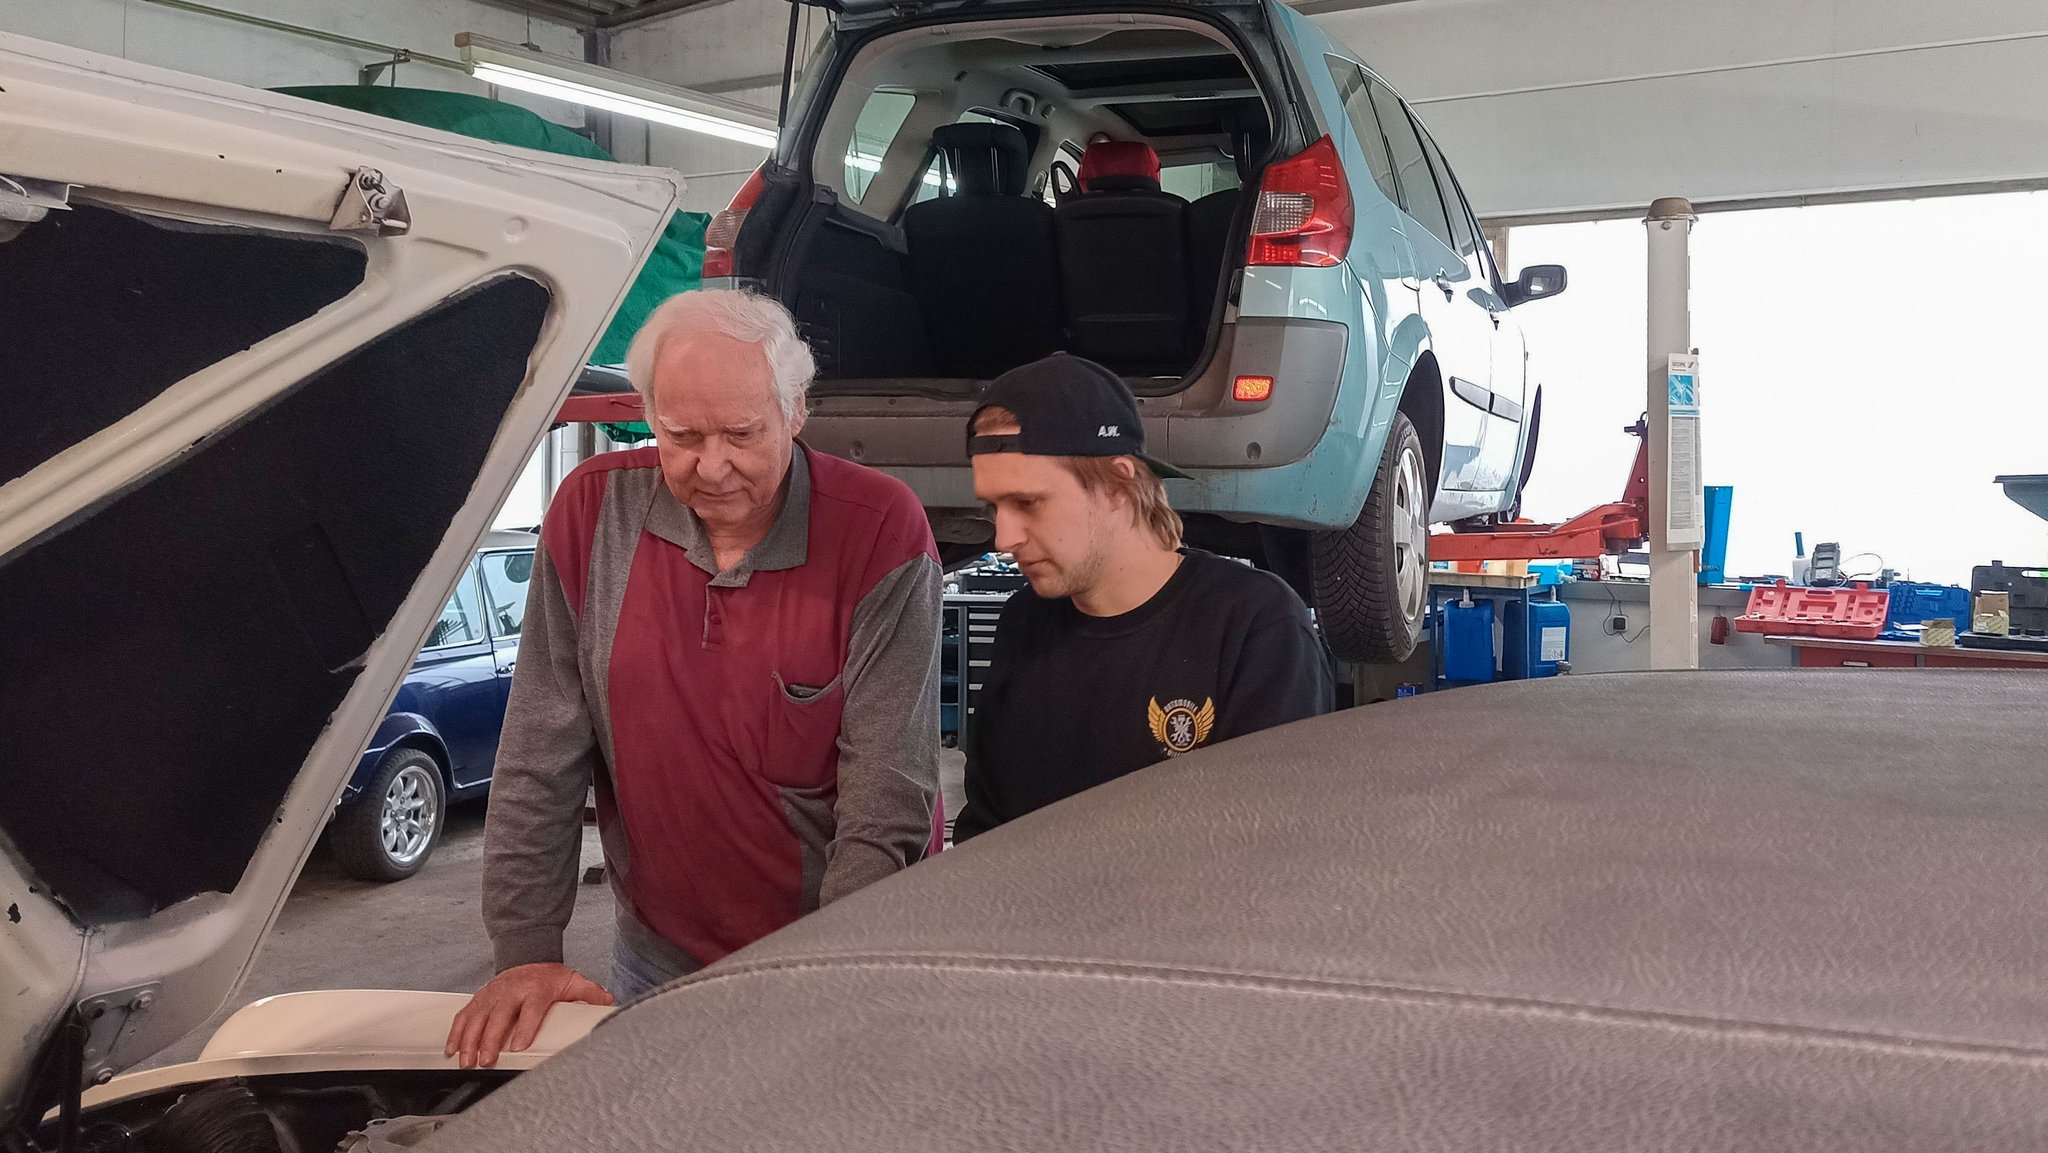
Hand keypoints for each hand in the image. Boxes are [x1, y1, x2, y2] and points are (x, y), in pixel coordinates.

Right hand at [446, 962, 614, 1068]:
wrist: (527, 953)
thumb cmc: (548, 976)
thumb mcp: (572, 981)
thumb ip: (590, 993)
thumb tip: (609, 1003)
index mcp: (536, 989)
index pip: (530, 1009)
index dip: (524, 1028)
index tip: (519, 1045)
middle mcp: (511, 992)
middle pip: (498, 1017)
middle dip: (490, 1039)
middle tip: (486, 1060)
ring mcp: (492, 995)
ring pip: (476, 1018)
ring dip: (469, 1040)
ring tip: (466, 1060)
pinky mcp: (479, 998)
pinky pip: (464, 1016)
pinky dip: (455, 1033)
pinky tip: (452, 1049)